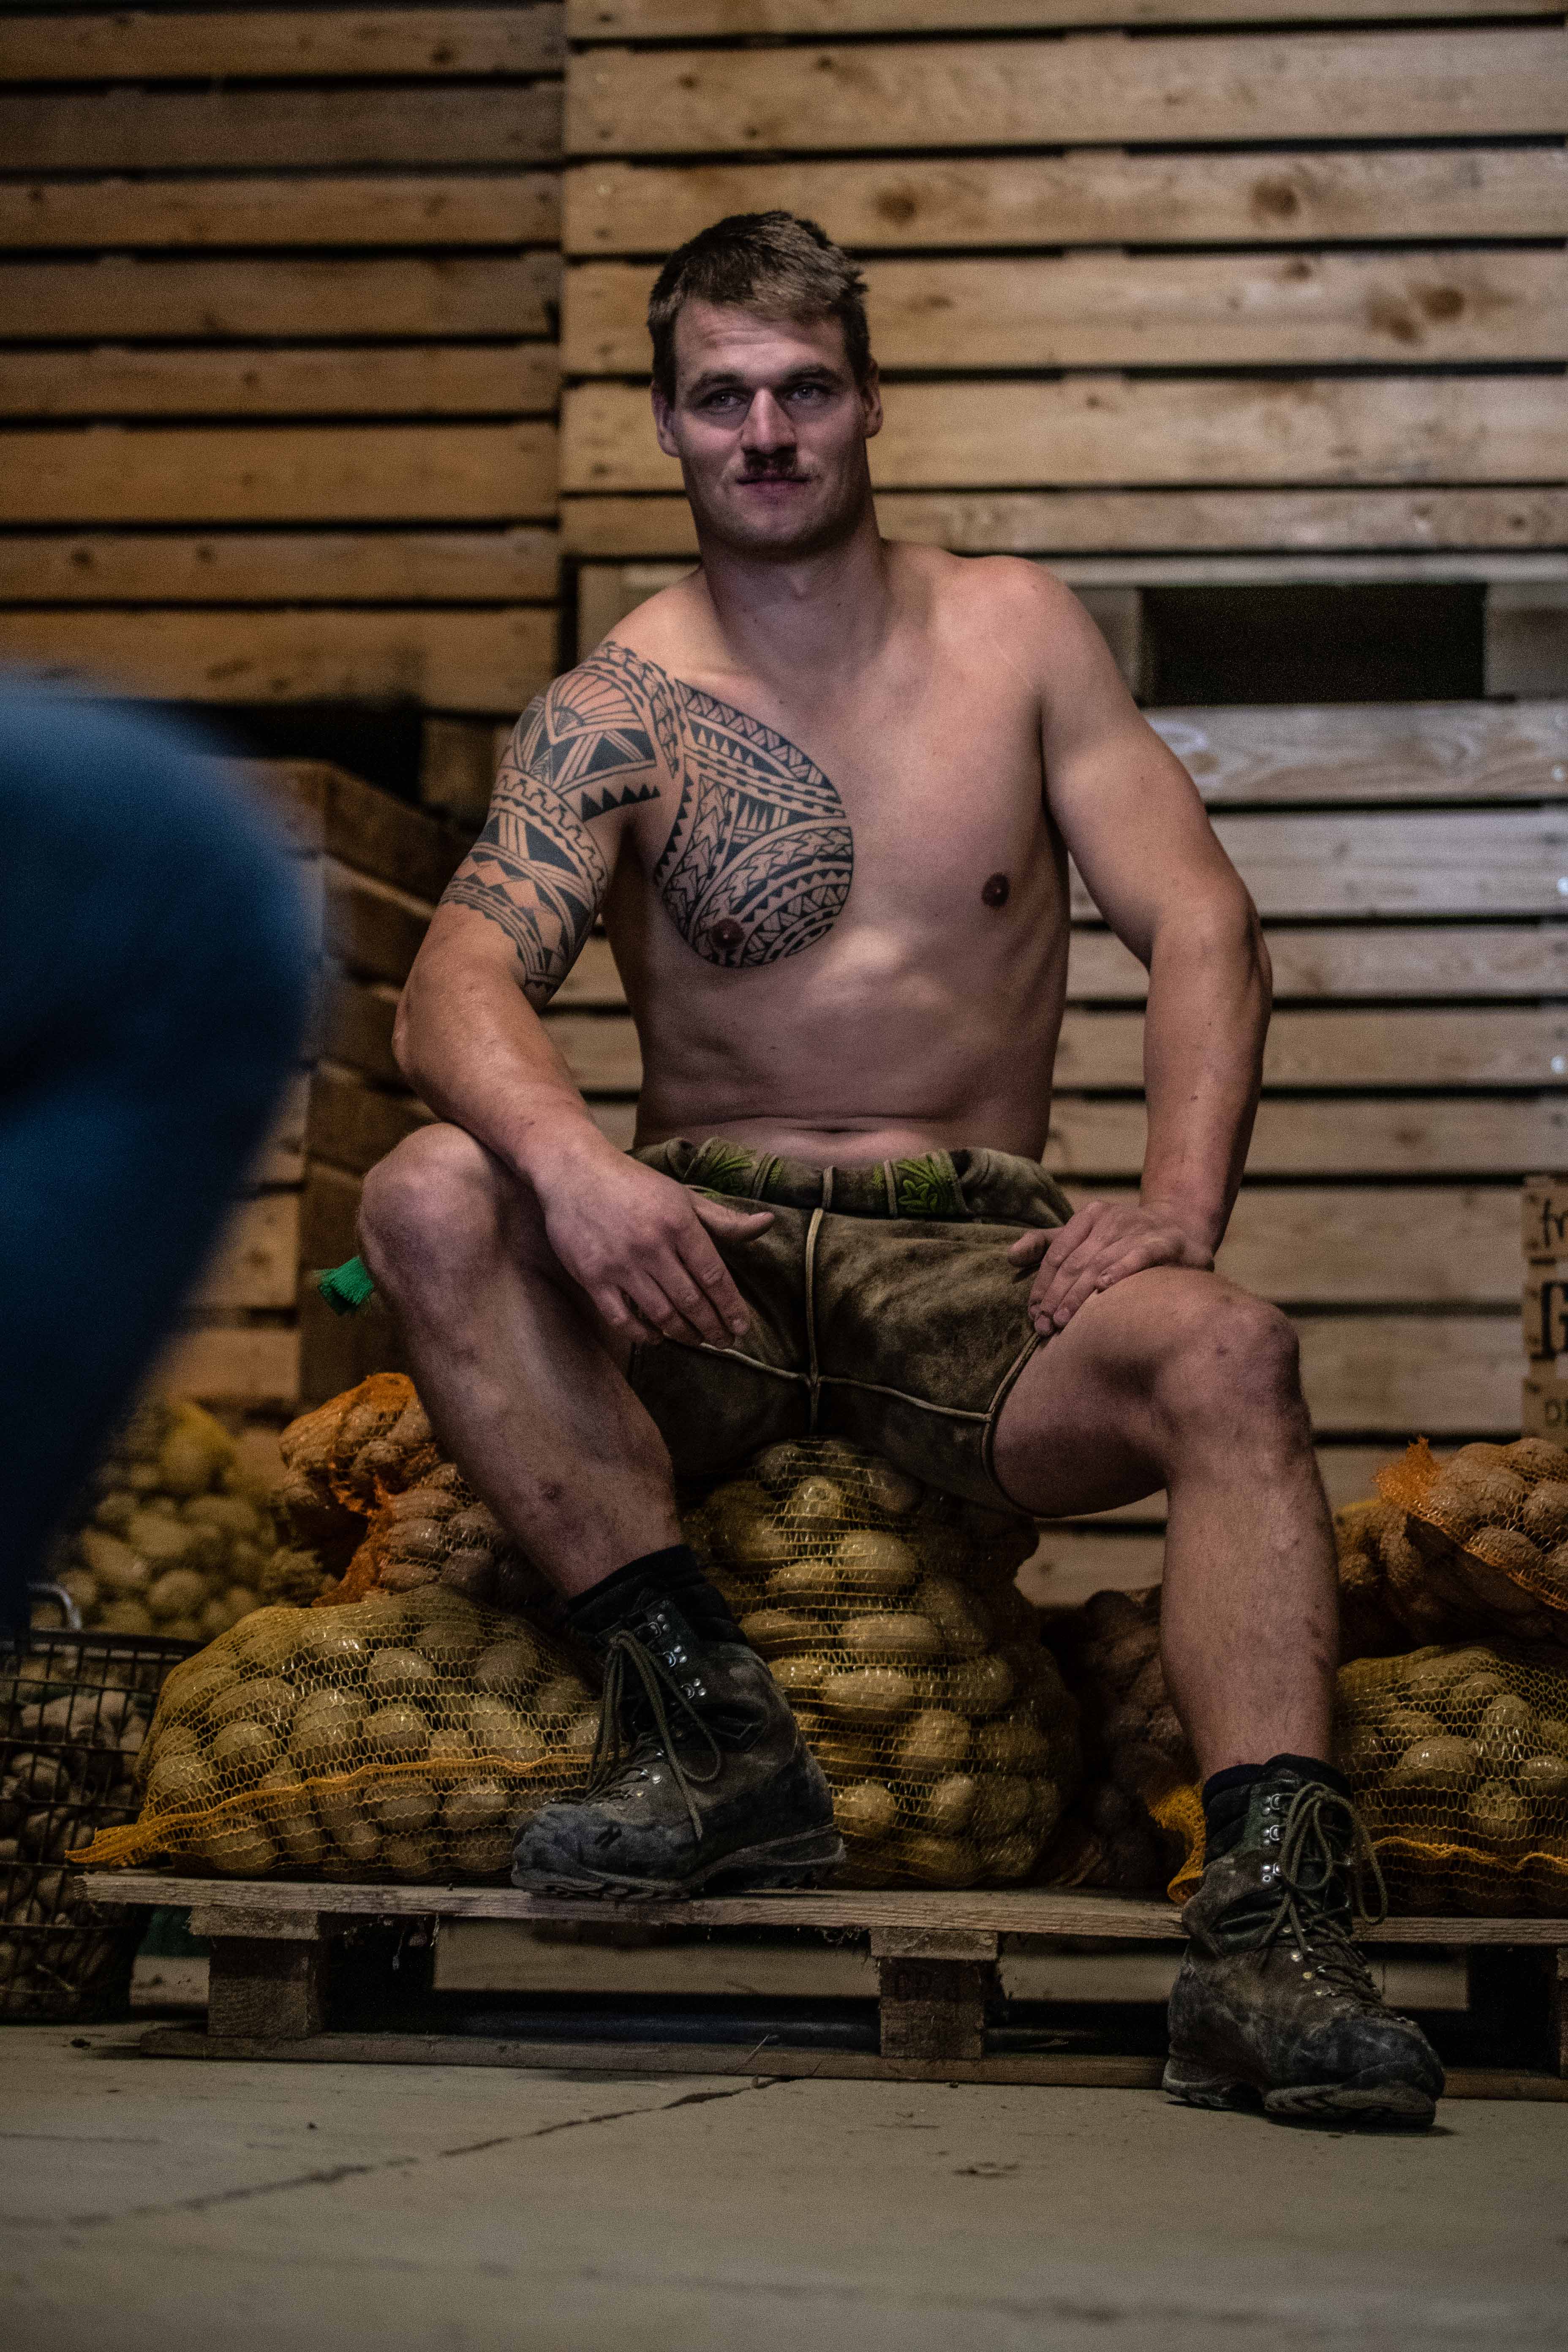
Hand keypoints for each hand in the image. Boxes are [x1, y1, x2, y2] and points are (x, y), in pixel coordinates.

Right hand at [533, 1148, 772, 1347]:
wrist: (575, 1172)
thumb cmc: (635, 1185)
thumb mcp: (683, 1196)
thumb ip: (724, 1219)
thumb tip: (768, 1224)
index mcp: (678, 1223)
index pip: (714, 1275)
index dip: (731, 1306)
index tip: (742, 1327)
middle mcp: (651, 1245)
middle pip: (691, 1301)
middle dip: (713, 1327)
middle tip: (724, 1341)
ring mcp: (620, 1263)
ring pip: (660, 1314)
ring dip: (683, 1334)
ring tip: (696, 1339)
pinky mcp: (592, 1277)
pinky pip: (622, 1319)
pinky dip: (643, 1335)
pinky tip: (656, 1338)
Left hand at [1008, 1198, 1214, 1333]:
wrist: (1179, 1228)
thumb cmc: (1121, 1239)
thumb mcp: (1083, 1236)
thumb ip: (1046, 1245)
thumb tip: (1010, 1257)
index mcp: (1089, 1215)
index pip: (1057, 1253)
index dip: (1042, 1284)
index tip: (1033, 1314)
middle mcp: (1112, 1218)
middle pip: (1075, 1261)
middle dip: (1056, 1296)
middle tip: (1044, 1325)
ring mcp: (1140, 1227)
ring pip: (1101, 1261)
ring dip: (1079, 1294)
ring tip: (1063, 1320)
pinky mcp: (1166, 1241)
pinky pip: (1140, 1255)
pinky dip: (1121, 1269)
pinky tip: (1104, 1287)